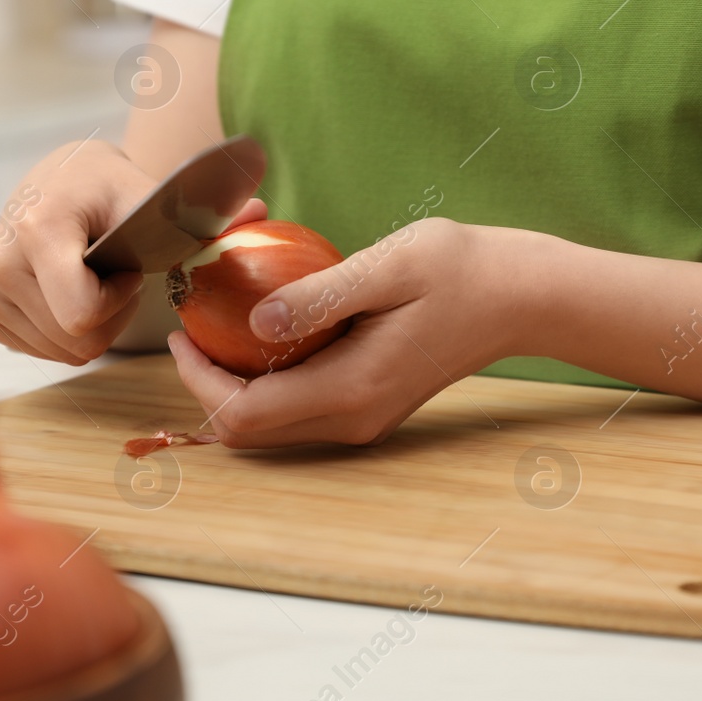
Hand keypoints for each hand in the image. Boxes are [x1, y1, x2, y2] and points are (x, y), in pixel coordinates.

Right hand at [0, 138, 267, 364]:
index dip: (119, 301)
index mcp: (38, 229)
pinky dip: (61, 329)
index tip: (126, 265)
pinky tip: (64, 290)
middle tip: (110, 272)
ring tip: (86, 276)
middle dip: (108, 315)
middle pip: (75, 341)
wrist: (63, 179)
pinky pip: (36, 351)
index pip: (83, 317)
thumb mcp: (158, 197)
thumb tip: (261, 210)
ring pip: (58, 352)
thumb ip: (207, 213)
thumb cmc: (115, 189)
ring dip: (87, 323)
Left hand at [167, 218, 525, 446]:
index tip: (182, 331)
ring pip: (271, 429)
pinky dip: (265, 384)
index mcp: (352, 388)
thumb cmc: (460, 268)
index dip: (198, 380)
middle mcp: (354, 420)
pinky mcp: (370, 408)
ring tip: (218, 327)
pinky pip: (297, 413)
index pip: (246, 414)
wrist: (519, 297)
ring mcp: (364, 421)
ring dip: (233, 387)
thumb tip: (254, 320)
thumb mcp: (390, 266)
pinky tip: (262, 335)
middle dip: (206, 387)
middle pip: (250, 434)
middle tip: (192, 328)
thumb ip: (321, 295)